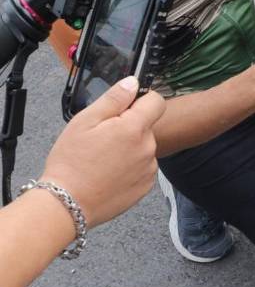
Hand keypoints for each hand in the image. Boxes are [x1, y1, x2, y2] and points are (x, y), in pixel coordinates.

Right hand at [40, 77, 164, 227]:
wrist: (67, 204)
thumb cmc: (71, 162)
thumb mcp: (85, 121)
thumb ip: (114, 99)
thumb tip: (133, 82)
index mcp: (134, 128)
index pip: (156, 101)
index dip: (141, 101)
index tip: (125, 109)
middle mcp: (147, 147)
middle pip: (147, 126)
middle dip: (130, 127)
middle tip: (103, 139)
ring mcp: (148, 168)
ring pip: (144, 147)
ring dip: (131, 148)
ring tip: (104, 159)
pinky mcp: (146, 186)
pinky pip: (143, 167)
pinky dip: (131, 167)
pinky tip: (110, 173)